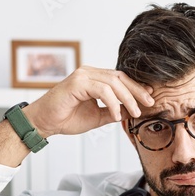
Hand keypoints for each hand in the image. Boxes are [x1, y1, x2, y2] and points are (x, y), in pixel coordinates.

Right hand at [25, 66, 154, 136]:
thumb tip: (130, 111)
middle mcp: (89, 73)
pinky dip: (112, 102)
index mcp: (94, 78)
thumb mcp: (97, 116)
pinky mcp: (77, 82)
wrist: (44, 122)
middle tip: (149, 103)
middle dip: (137, 91)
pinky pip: (101, 90)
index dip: (136, 87)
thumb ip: (113, 111)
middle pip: (120, 77)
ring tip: (135, 113)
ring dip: (127, 98)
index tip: (150, 98)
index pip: (120, 79)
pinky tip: (116, 115)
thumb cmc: (66, 118)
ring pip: (113, 83)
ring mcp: (82, 75)